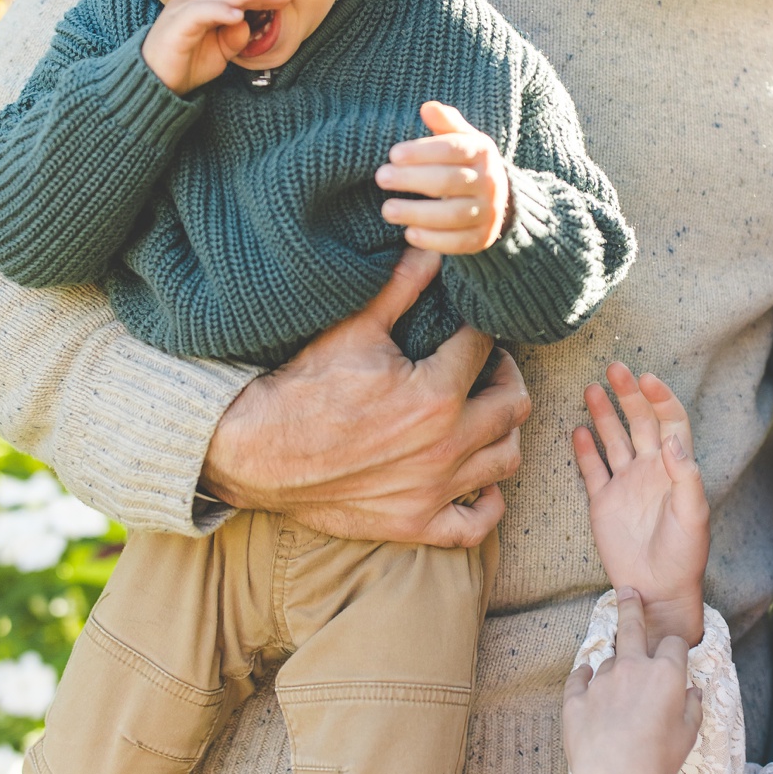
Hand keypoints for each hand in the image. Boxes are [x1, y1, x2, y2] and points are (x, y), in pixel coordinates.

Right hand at [140, 0, 293, 93]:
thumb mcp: (220, 53)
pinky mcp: (175, 25)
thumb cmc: (186, 65)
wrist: (156, 84)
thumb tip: (248, 24)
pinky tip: (237, 14)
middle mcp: (192, 2)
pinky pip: (199, 13)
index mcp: (203, 4)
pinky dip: (219, 11)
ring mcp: (182, 11)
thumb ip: (235, 38)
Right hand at [200, 247, 530, 546]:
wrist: (258, 451)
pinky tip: (473, 478)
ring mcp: (434, 490)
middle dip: (505, 377)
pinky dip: (486, 502)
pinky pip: (478, 523)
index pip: (485, 347)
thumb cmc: (304, 386)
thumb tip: (432, 249)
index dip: (481, 330)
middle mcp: (446, 446)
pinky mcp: (416, 524)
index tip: (469, 328)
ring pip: (507, 459)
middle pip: (514, 405)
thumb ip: (401, 287)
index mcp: (437, 393)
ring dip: (502, 433)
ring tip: (481, 415)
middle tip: (484, 368)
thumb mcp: (353, 329)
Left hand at [375, 101, 509, 254]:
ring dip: (417, 213)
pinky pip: (458, 242)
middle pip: (450, 181)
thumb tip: (428, 107)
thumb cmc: (466, 164)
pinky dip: (433, 240)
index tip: (393, 154)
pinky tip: (409, 233)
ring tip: (387, 210)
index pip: (453, 149)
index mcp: (482, 152)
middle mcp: (490, 182)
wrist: (500, 200)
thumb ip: (446, 124)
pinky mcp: (482, 238)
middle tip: (381, 178)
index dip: (423, 152)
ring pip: (453, 214)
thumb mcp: (462, 139)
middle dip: (413, 179)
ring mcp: (488, 212)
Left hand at [562, 590, 703, 773]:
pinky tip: (586, 679)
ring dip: (614, 668)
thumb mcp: (688, 734)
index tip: (674, 652)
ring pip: (607, 661)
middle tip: (627, 592)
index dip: (676, 648)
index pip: (674, 644)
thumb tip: (693, 693)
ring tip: (617, 690)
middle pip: (631, 626)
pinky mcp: (575, 697)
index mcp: (665, 673)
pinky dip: (584, 677)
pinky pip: (579, 678)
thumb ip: (692, 708)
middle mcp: (632, 668)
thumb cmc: (658, 760)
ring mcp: (601, 681)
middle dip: (632, 606)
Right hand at [573, 364, 708, 644]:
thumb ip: (684, 475)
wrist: (656, 590)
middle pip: (639, 422)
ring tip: (592, 388)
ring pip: (613, 439)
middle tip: (615, 369)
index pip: (670, 422)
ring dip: (604, 414)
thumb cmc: (684, 556)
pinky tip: (578, 430)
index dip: (661, 398)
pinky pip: (592, 469)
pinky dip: (585, 449)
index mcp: (675, 469)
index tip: (647, 379)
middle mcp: (650, 470)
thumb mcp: (694, 516)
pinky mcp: (603, 501)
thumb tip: (669, 438)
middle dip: (628, 395)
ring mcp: (625, 484)